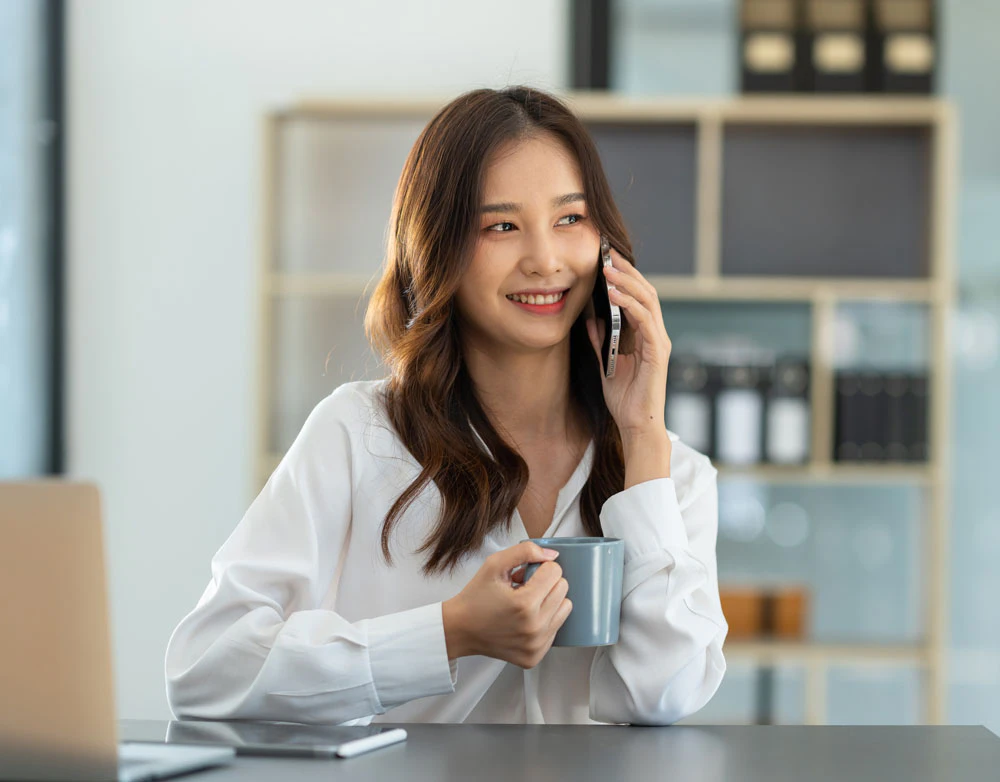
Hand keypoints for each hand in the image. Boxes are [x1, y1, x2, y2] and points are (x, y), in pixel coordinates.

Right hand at [442, 541, 571, 668]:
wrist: (459, 629)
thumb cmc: (475, 597)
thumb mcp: (494, 564)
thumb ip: (525, 551)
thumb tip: (552, 555)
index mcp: (525, 604)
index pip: (555, 572)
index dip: (539, 567)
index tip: (523, 574)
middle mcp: (534, 628)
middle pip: (563, 590)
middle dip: (545, 583)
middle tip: (523, 587)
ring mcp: (535, 645)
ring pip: (564, 609)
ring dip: (548, 601)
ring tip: (525, 604)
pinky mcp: (534, 656)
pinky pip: (555, 629)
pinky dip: (544, 621)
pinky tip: (524, 620)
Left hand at [585, 247, 672, 438]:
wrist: (636, 424)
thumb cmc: (625, 398)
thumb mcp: (606, 363)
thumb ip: (600, 340)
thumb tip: (590, 318)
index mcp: (645, 335)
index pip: (638, 297)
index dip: (624, 276)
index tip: (606, 258)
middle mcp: (655, 334)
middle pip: (645, 292)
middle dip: (627, 271)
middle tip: (608, 253)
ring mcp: (658, 341)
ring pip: (647, 301)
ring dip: (627, 282)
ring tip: (608, 268)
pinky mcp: (657, 352)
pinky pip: (645, 321)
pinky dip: (630, 305)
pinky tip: (614, 294)